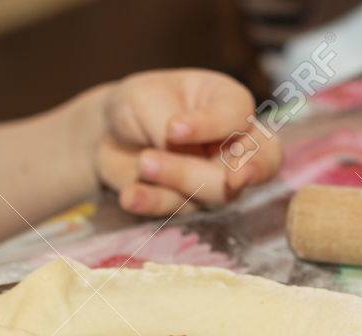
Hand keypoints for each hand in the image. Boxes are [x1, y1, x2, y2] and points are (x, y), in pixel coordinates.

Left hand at [97, 69, 282, 216]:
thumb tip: (180, 149)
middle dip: (230, 172)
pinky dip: (153, 203)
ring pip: (217, 193)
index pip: (240, 117)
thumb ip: (167, 122)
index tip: (173, 128)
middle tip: (222, 178)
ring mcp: (214, 178)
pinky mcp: (187, 203)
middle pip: (253, 165)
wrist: (107, 135)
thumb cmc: (139, 104)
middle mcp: (232, 144)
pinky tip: (130, 196)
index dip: (213, 126)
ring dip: (178, 180)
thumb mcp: (147, 99)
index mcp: (230, 104)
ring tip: (143, 164)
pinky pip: (177, 209)